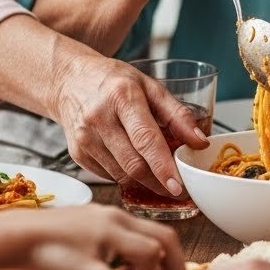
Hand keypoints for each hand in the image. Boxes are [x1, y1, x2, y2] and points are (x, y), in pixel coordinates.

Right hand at [51, 51, 207, 194]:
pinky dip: (126, 176)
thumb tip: (199, 142)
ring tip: (161, 179)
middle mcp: (99, 118)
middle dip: (158, 182)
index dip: (163, 166)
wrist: (70, 80)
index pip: (145, 139)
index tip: (178, 186)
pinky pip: (108, 175)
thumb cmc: (114, 81)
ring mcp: (84, 138)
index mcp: (121, 96)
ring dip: (145, 182)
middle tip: (178, 189)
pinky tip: (135, 165)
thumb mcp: (150, 86)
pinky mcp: (77, 153)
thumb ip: (178, 114)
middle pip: (133, 163)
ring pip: (121, 174)